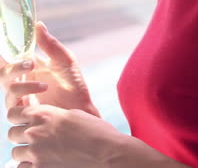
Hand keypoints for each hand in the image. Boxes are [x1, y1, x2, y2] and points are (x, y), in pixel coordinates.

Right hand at [0, 22, 99, 115]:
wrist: (83, 109)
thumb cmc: (75, 85)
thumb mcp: (65, 61)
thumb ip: (50, 45)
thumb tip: (38, 24)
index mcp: (29, 67)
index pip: (9, 57)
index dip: (1, 55)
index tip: (1, 51)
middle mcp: (22, 82)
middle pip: (4, 73)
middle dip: (14, 67)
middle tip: (30, 64)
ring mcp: (22, 99)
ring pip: (8, 91)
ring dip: (22, 86)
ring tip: (44, 85)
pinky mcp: (24, 115)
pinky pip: (13, 110)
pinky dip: (25, 102)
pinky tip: (40, 100)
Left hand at [7, 104, 121, 167]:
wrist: (106, 153)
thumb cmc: (95, 131)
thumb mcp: (73, 114)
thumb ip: (54, 116)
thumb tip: (46, 121)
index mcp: (44, 114)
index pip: (15, 113)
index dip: (19, 117)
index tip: (25, 121)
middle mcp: (36, 132)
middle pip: (12, 134)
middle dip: (20, 136)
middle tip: (31, 139)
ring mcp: (37, 153)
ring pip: (16, 154)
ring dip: (24, 153)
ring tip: (38, 154)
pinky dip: (29, 167)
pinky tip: (41, 164)